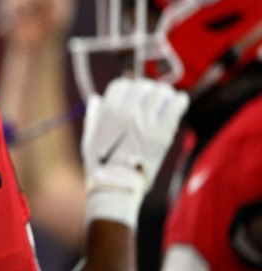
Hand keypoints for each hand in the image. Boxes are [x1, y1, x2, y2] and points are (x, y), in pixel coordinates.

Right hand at [81, 77, 188, 226]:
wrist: (118, 185)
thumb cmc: (100, 165)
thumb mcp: (89, 138)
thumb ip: (93, 116)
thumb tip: (95, 99)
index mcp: (109, 112)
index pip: (121, 85)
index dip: (127, 88)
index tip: (132, 94)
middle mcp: (128, 112)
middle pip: (142, 85)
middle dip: (146, 89)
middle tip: (152, 96)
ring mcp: (146, 122)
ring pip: (161, 92)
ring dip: (164, 92)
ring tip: (167, 97)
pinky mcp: (163, 133)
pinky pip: (176, 106)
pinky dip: (180, 100)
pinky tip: (180, 101)